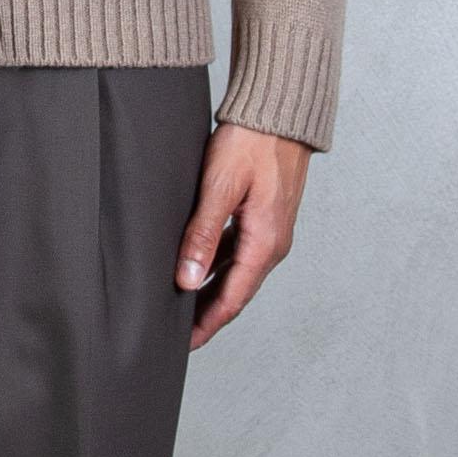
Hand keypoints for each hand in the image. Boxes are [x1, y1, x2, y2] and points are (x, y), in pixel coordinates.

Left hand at [173, 122, 310, 348]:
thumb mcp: (220, 187)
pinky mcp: (265, 215)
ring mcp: (271, 230)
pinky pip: (240, 250)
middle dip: (207, 313)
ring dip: (212, 289)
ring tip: (182, 301)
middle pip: (236, 290)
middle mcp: (273, 243)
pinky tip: (199, 263)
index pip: (232, 299)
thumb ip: (203, 234)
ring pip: (237, 271)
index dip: (207, 324)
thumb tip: (187, 279)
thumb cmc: (251, 142)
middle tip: (177, 332)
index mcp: (265, 243)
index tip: (184, 345)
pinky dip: (219, 263)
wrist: (280, 112)